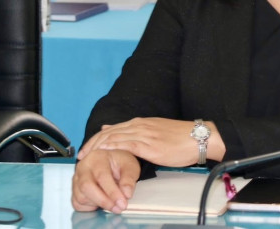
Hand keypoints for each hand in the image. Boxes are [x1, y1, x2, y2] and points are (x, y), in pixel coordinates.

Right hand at [72, 148, 138, 212]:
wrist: (111, 163)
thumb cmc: (119, 163)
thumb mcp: (130, 166)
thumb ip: (129, 179)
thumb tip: (127, 194)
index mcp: (97, 157)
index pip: (102, 176)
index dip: (112, 192)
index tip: (122, 203)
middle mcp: (83, 167)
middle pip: (86, 186)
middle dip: (103, 201)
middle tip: (118, 208)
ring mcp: (76, 179)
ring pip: (81, 197)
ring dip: (98, 204)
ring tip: (113, 202)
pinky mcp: (74, 191)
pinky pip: (78, 204)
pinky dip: (90, 207)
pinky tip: (101, 201)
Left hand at [78, 117, 216, 167]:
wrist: (198, 138)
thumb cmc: (181, 138)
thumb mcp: (157, 132)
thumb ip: (140, 133)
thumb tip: (126, 134)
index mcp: (141, 123)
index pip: (113, 129)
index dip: (98, 138)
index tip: (88, 148)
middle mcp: (140, 126)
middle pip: (109, 132)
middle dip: (93, 143)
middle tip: (81, 154)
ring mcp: (144, 134)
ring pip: (115, 137)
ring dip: (98, 146)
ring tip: (86, 156)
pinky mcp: (150, 144)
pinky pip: (126, 144)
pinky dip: (112, 146)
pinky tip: (103, 151)